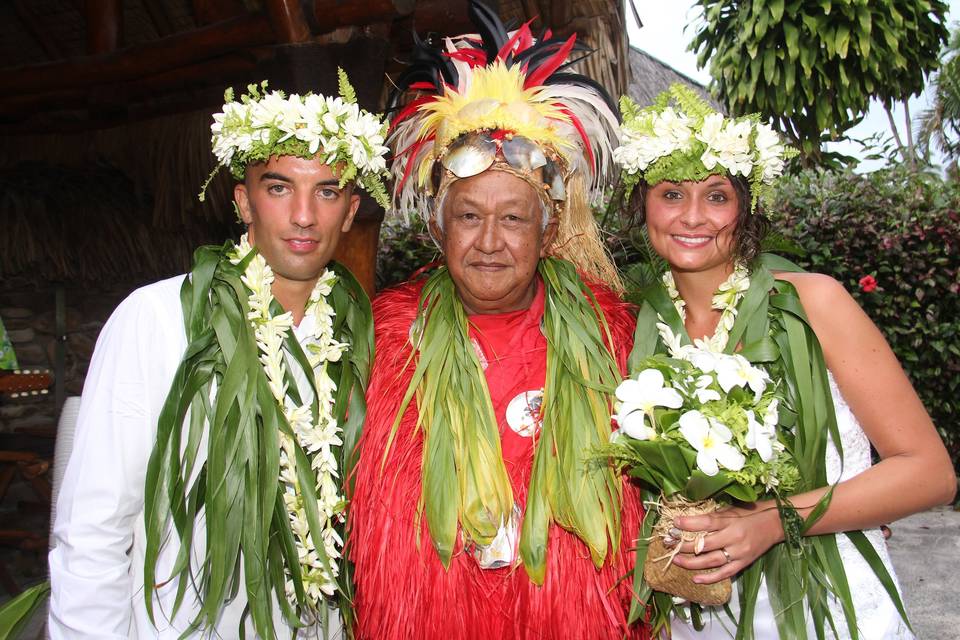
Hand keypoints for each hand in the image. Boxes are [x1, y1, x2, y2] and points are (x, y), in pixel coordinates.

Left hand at [665, 504, 783, 583]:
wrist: (775, 524)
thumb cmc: (750, 514)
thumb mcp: (731, 510)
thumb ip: (713, 516)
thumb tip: (689, 520)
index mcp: (731, 522)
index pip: (707, 523)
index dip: (689, 524)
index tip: (674, 523)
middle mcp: (735, 538)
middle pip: (705, 544)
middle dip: (684, 545)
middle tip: (668, 542)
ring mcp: (739, 553)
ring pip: (712, 561)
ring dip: (692, 562)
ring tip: (676, 560)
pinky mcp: (744, 564)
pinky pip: (725, 573)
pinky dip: (710, 578)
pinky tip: (696, 579)